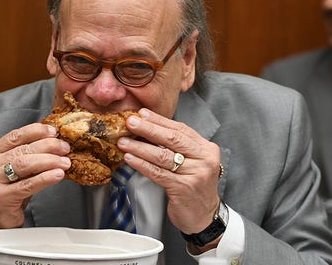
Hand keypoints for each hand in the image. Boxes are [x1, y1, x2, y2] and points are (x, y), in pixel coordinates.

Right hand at [0, 123, 71, 232]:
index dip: (36, 131)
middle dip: (48, 146)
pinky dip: (46, 178)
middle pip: (22, 150)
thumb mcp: (13, 171)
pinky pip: (28, 184)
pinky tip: (58, 175)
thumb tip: (55, 144)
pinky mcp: (0, 197)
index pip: (15, 136)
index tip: (53, 131)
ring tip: (65, 162)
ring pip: (25, 164)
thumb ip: (27, 156)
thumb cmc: (7, 193)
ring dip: (49, 161)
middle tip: (64, 148)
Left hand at [117, 109, 221, 236]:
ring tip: (124, 141)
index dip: (160, 121)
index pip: (181, 129)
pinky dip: (142, 164)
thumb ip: (178, 147)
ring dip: (140, 147)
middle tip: (130, 122)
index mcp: (207, 149)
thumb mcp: (194, 163)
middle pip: (172, 139)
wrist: (205, 216)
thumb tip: (149, 129)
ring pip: (162, 156)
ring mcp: (195, 174)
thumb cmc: (195, 188)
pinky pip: (158, 173)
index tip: (142, 114)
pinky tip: (130, 158)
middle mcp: (204, 160)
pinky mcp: (183, 188)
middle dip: (148, 129)